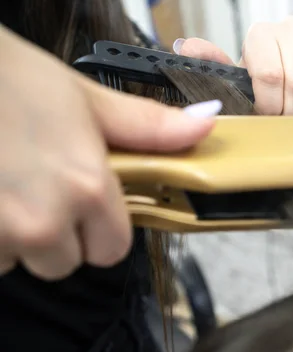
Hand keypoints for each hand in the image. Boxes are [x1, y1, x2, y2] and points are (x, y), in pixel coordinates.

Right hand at [0, 26, 219, 279]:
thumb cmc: (8, 79)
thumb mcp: (86, 99)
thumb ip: (148, 126)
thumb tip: (204, 128)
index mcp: (87, 187)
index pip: (113, 250)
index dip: (102, 229)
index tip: (89, 207)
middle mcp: (43, 220)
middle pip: (65, 263)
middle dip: (57, 236)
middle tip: (41, 190)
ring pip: (20, 261)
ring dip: (15, 237)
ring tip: (7, 187)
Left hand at [173, 16, 292, 115]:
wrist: (281, 79)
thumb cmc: (256, 84)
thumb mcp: (231, 79)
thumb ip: (212, 64)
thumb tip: (186, 47)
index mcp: (261, 35)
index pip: (270, 74)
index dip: (271, 105)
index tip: (268, 118)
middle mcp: (291, 29)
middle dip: (292, 112)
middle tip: (286, 125)